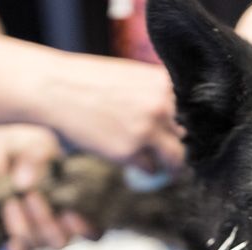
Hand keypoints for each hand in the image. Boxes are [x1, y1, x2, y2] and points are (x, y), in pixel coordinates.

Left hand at [0, 124, 92, 249]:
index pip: (95, 230)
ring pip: (39, 247)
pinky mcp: (22, 239)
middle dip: (44, 222)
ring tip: (11, 202)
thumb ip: (34, 158)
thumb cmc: (30, 147)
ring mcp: (43, 234)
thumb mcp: (34, 145)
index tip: (69, 210)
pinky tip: (10, 245)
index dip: (85, 227)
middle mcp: (64, 225)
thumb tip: (24, 183)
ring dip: (23, 229)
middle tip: (29, 195)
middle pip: (61, 241)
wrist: (4, 150)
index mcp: (81, 203)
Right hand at [45, 55, 184, 171]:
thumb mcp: (132, 77)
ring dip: (172, 166)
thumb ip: (157, 94)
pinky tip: (133, 160)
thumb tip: (179, 121)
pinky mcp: (129, 151)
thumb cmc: (91, 82)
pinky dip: (144, 168)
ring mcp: (147, 129)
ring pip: (176, 158)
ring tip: (167, 169)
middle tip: (181, 157)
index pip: (195, 112)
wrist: (56, 89)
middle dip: (186, 148)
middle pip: (190, 137)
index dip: (194, 127)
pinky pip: (150, 169)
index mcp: (164, 83)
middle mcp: (161, 105)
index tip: (190, 137)